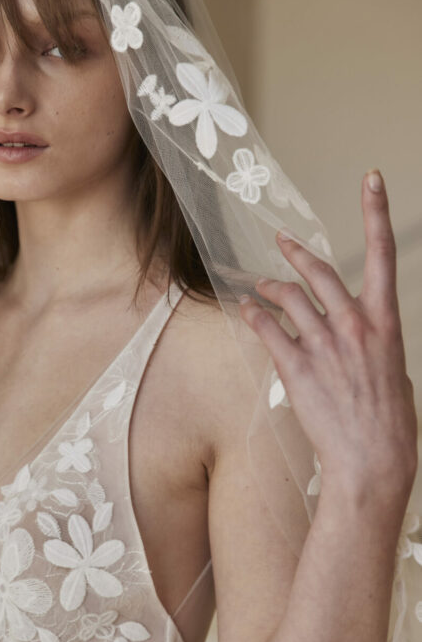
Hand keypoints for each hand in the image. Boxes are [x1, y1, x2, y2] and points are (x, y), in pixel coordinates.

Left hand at [239, 170, 417, 498]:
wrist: (371, 462)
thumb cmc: (389, 425)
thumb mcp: (395, 374)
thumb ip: (375, 347)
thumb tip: (362, 342)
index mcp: (386, 323)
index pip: (384, 253)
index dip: (378, 211)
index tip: (373, 179)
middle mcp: (354, 325)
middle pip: (321, 271)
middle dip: (299, 252)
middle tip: (283, 241)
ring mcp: (324, 344)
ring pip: (290, 297)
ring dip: (272, 287)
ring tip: (261, 286)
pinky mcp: (296, 366)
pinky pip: (269, 328)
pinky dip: (255, 316)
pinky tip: (247, 312)